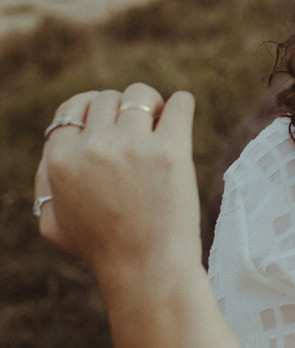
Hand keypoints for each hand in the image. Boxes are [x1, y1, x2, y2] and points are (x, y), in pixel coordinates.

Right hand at [34, 83, 201, 294]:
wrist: (145, 268)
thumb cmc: (101, 247)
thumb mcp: (52, 220)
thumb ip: (45, 180)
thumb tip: (55, 144)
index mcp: (60, 160)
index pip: (73, 107)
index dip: (92, 112)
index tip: (109, 125)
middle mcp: (93, 147)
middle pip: (108, 98)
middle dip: (122, 111)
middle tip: (139, 133)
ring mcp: (133, 146)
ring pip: (141, 94)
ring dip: (151, 106)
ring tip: (159, 127)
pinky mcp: (171, 150)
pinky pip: (180, 102)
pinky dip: (180, 105)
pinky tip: (179, 121)